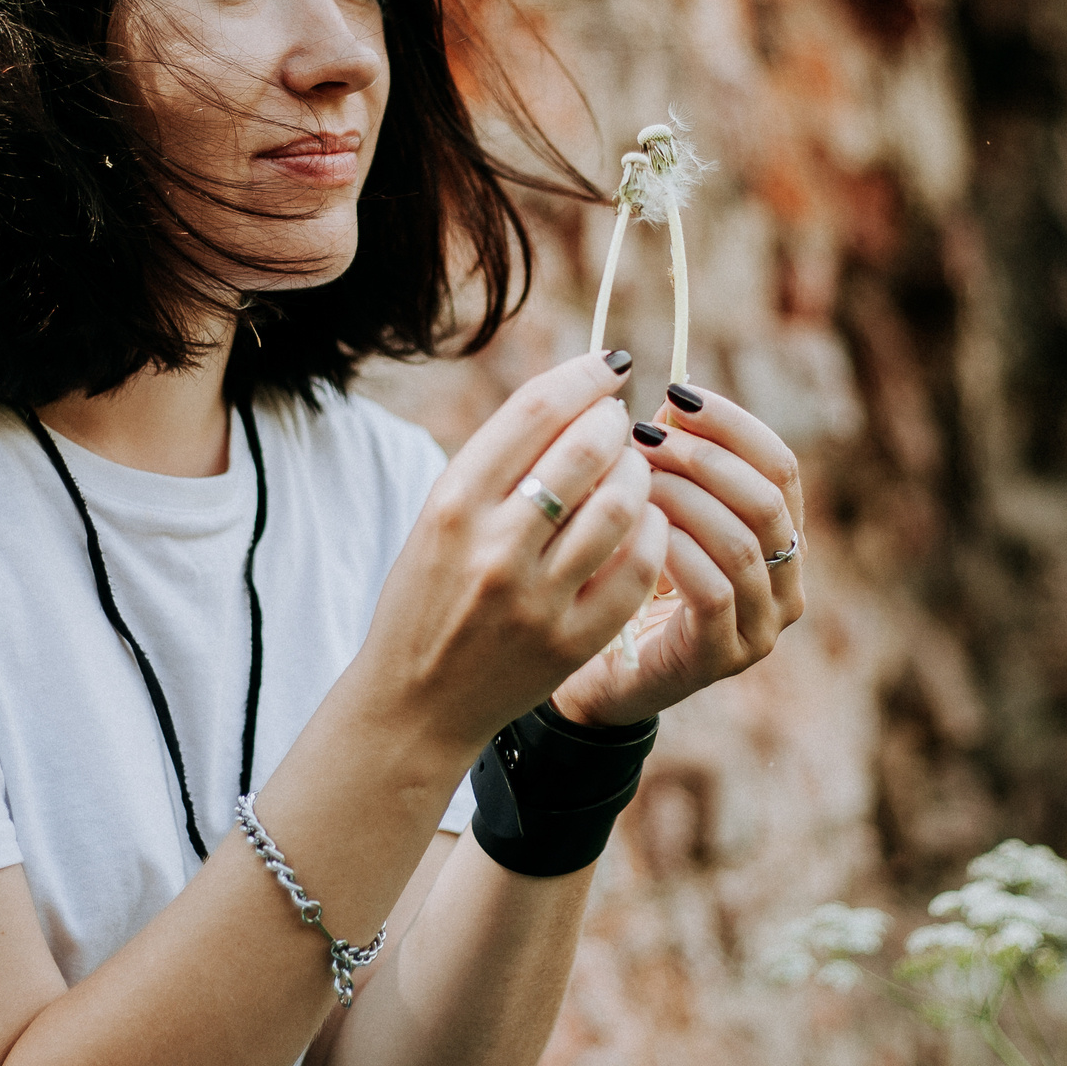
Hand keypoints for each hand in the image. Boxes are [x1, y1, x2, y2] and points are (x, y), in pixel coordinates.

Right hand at [357, 352, 671, 755]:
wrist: (416, 700)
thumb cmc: (431, 592)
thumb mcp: (440, 517)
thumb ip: (500, 462)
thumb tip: (579, 394)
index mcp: (453, 505)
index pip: (533, 412)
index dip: (583, 376)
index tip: (608, 365)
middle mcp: (493, 548)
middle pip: (585, 450)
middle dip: (614, 423)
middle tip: (618, 424)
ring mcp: (536, 599)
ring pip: (620, 506)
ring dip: (638, 474)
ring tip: (631, 472)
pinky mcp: (573, 641)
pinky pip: (638, 569)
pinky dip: (651, 533)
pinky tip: (643, 523)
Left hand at [549, 383, 803, 726]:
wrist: (600, 671)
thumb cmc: (629, 580)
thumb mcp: (658, 513)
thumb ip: (676, 465)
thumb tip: (673, 404)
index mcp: (782, 541)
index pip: (780, 466)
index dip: (732, 424)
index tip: (678, 395)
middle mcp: (787, 584)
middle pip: (766, 500)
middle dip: (703, 459)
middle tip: (644, 438)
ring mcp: (762, 628)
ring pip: (741, 543)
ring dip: (683, 500)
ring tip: (633, 481)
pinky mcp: (724, 658)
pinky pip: (714, 592)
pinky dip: (676, 551)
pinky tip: (639, 531)